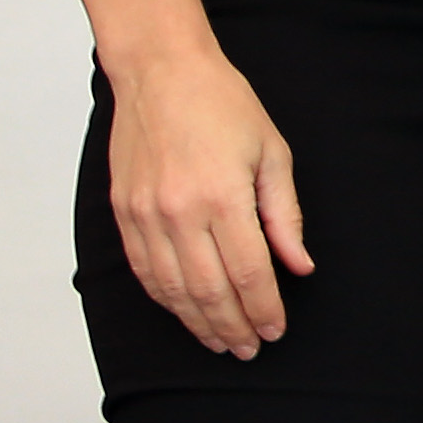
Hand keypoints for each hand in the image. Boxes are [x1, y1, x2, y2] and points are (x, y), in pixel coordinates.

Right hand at [106, 45, 309, 356]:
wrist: (160, 73)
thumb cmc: (223, 105)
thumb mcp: (272, 153)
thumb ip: (284, 215)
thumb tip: (299, 265)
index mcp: (222, 197)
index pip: (249, 272)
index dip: (264, 308)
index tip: (276, 329)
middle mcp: (178, 213)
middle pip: (209, 291)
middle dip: (233, 326)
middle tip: (251, 348)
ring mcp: (145, 216)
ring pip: (172, 290)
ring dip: (198, 323)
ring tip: (222, 342)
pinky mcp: (123, 214)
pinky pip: (144, 272)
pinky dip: (166, 299)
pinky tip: (184, 313)